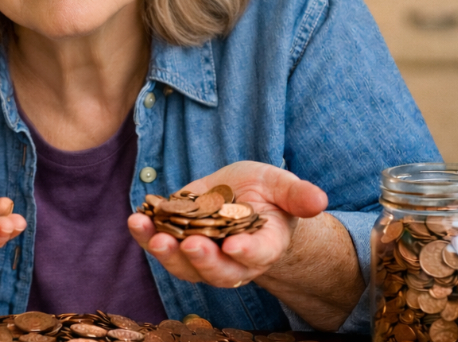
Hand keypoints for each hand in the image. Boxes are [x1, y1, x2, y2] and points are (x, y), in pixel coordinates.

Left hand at [127, 160, 326, 287]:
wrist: (241, 198)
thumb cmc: (267, 194)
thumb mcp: (282, 186)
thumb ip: (297, 195)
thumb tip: (320, 200)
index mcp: (264, 247)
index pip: (257, 254)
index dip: (247, 252)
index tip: (235, 246)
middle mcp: (231, 260)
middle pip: (217, 270)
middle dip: (202, 259)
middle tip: (190, 245)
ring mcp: (201, 255)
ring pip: (183, 264)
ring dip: (166, 252)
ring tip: (154, 235)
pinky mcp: (176, 241)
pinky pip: (160, 244)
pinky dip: (146, 235)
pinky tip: (137, 220)